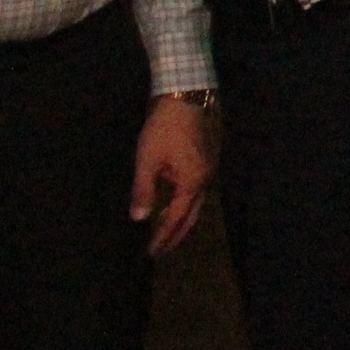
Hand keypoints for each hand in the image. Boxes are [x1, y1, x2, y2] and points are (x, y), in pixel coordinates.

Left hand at [131, 97, 216, 256]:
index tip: (150, 253)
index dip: (163, 237)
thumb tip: (139, 219)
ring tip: (166, 232)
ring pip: (197, 205)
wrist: (186, 97)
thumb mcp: (147, 159)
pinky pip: (198, 192)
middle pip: (192, 217)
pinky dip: (185, 205)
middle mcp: (206, 181)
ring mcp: (210, 171)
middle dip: (176, 235)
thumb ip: (144, 191)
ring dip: (182, 221)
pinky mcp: (208, 161)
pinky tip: (175, 204)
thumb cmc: (163, 128)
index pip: (176, 219)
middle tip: (161, 251)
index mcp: (192, 183)